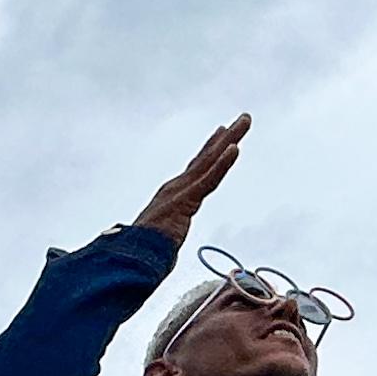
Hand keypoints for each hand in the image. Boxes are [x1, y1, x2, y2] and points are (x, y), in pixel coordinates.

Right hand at [133, 116, 248, 241]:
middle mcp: (177, 185)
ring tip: (244, 121)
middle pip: (208, 156)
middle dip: (228, 136)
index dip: (212, 149)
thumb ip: (167, 237)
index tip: (223, 132)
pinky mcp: (186, 199)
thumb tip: (165, 246)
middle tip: (244, 118)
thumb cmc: (145, 251)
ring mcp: (182, 190)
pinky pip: (209, 179)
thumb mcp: (163, 239)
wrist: (131, 257)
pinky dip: (222, 163)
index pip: (198, 168)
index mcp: (174, 194)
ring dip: (230, 139)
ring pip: (211, 160)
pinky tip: (235, 148)